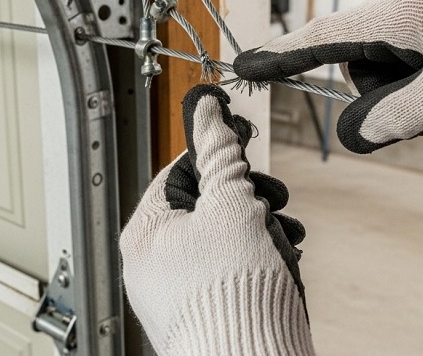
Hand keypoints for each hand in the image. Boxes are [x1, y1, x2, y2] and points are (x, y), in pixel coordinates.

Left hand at [121, 85, 313, 355]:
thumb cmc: (233, 297)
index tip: (241, 149)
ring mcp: (174, 291)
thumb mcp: (231, 205)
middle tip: (268, 202)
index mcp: (143, 233)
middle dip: (245, 200)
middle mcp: (151, 263)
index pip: (177, 171)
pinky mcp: (200, 310)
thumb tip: (208, 112)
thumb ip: (220, 154)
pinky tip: (275, 262)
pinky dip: (253, 259)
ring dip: (256, 229)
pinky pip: (226, 268)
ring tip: (279, 238)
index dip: (216, 157)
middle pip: (203, 205)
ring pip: (220, 237)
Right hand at [235, 0, 422, 152]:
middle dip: (395, 100)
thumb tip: (353, 137)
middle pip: (366, 67)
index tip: (243, 65)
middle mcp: (403, 2)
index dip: (280, 56)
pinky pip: (420, 55)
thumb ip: (398, 116)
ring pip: (396, 66)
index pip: (323, 37)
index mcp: (397, 11)